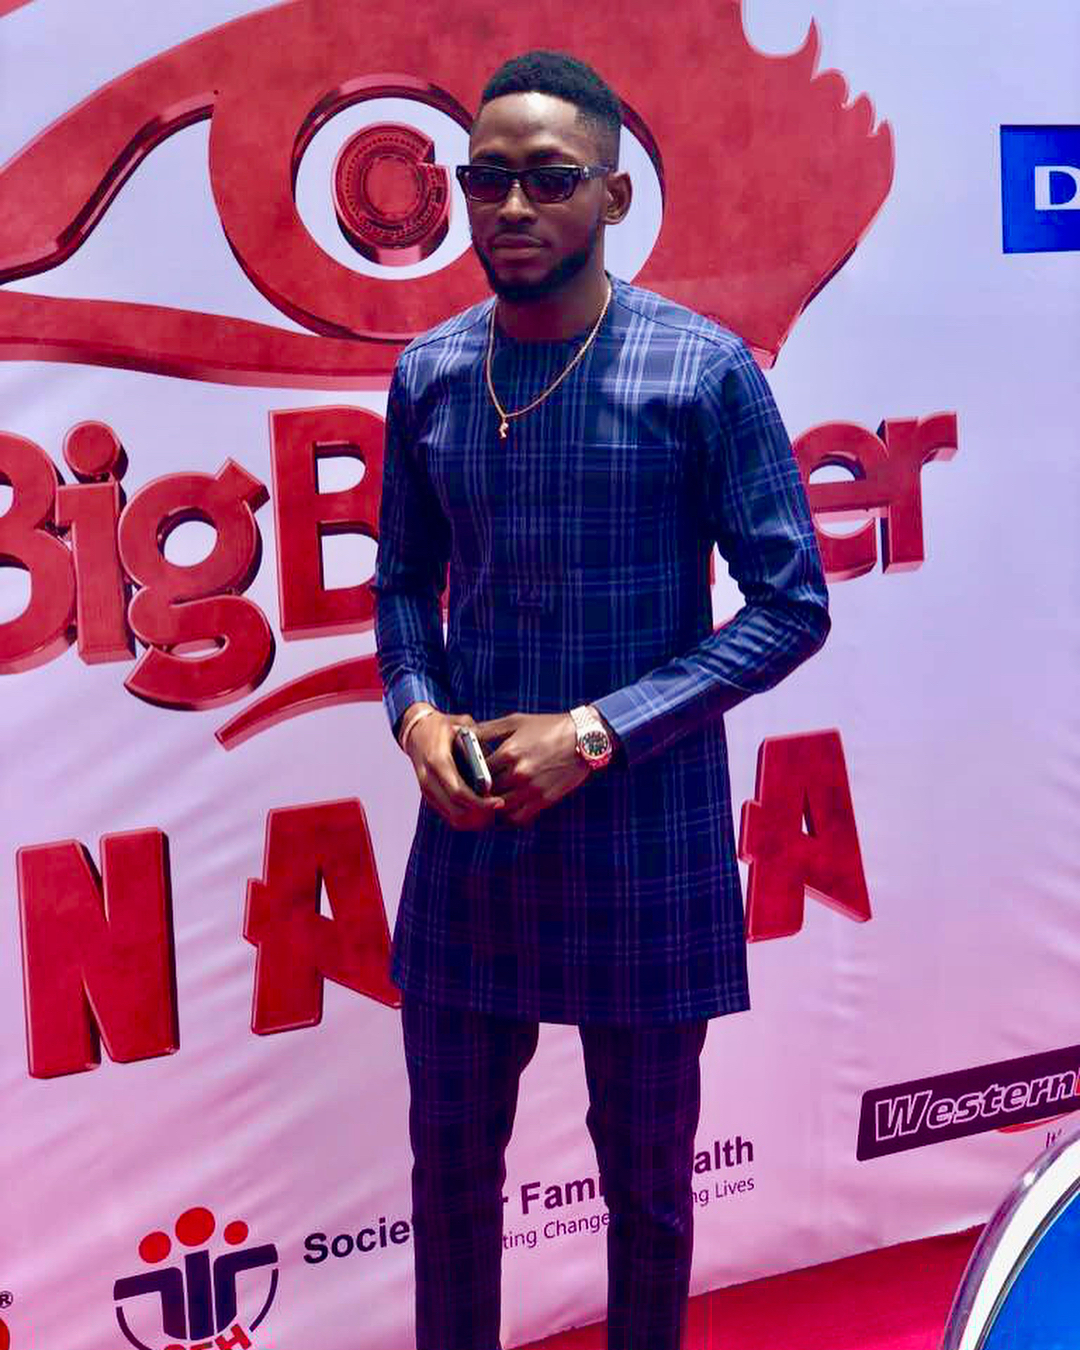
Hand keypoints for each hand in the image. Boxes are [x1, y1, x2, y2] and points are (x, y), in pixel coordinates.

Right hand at [405, 711, 505, 830]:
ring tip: (493, 812)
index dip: (481, 802)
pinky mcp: (429, 797)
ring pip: (453, 819)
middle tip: (500, 809)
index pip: (459, 792)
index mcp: (437, 761)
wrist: (417, 732)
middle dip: (481, 816)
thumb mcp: (462, 725)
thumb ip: (477, 744)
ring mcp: (426, 791)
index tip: (500, 802)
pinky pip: (449, 816)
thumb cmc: (444, 727)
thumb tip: (497, 764)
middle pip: (457, 812)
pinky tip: (482, 811)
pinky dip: (467, 818)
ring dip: (475, 821)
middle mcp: (428, 779)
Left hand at [475, 713, 590, 826]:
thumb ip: (488, 729)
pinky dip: (509, 816)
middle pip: (486, 791)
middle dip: (479, 790)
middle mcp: (518, 772)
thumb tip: (464, 734)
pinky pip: (518, 817)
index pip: (476, 770)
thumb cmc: (548, 727)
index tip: (467, 773)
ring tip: (489, 799)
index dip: (469, 773)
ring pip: (499, 806)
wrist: (584, 739)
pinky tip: (507, 807)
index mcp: (509, 751)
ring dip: (492, 804)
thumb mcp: (516, 721)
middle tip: (474, 788)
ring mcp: (532, 789)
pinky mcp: (544, 800)